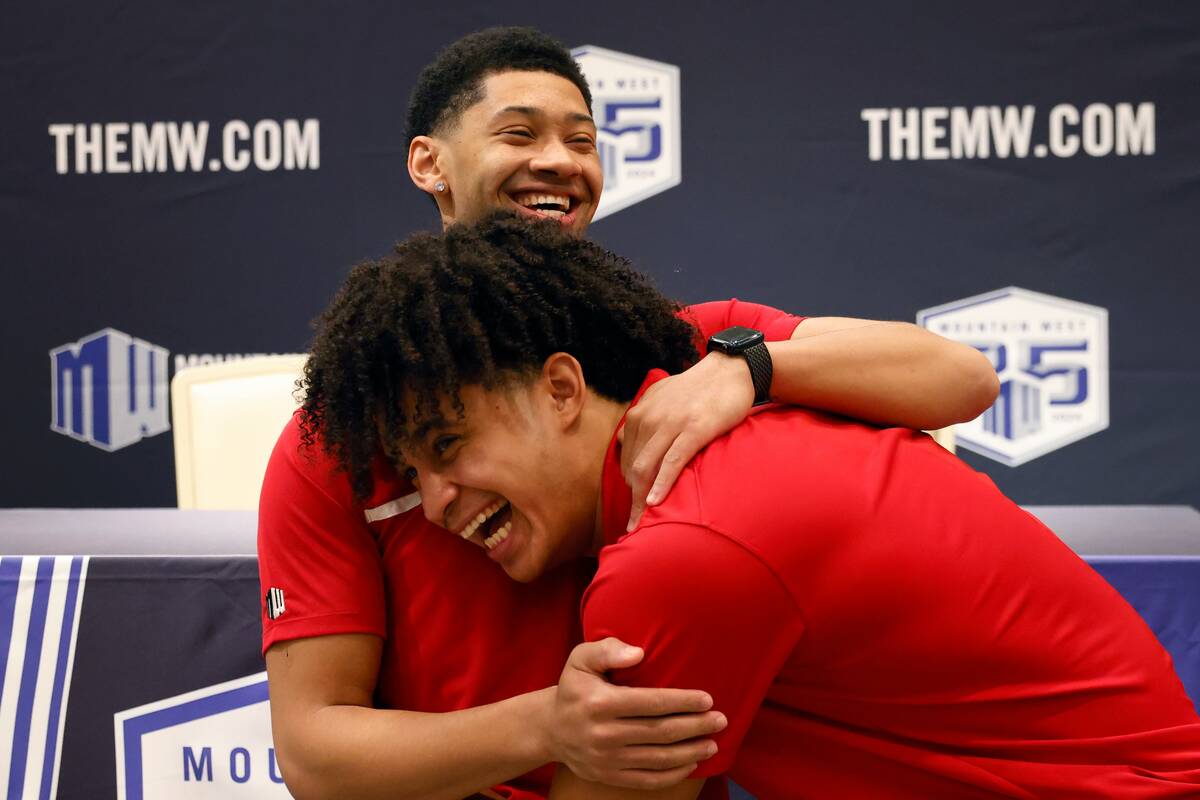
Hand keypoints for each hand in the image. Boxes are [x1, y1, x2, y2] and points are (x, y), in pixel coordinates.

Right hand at [546, 638, 725, 789]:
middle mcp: (604, 734)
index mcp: (600, 703)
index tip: (707, 699)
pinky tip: (691, 763)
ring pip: (658, 759)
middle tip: (720, 720)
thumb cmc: (575, 687)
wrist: (551, 728)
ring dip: (690, 752)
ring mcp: (606, 759)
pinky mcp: (608, 776)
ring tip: (713, 744)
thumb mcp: (581, 659)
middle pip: (660, 732)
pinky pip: (647, 780)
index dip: (683, 702)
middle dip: (695, 727)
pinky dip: (672, 774)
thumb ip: (608, 650)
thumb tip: (639, 654)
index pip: (652, 703)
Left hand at [620, 352, 753, 528]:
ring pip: (646, 468)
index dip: (628, 487)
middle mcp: (648, 418)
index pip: (626, 459)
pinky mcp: (694, 429)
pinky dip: (661, 484)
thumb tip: (623, 438)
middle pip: (632, 468)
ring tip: (640, 524)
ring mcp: (670, 423)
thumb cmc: (698, 389)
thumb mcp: (661, 397)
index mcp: (639, 414)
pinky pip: (672, 462)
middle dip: (630, 500)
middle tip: (632, 526)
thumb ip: (643, 418)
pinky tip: (655, 503)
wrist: (730, 371)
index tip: (632, 507)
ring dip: (640, 500)